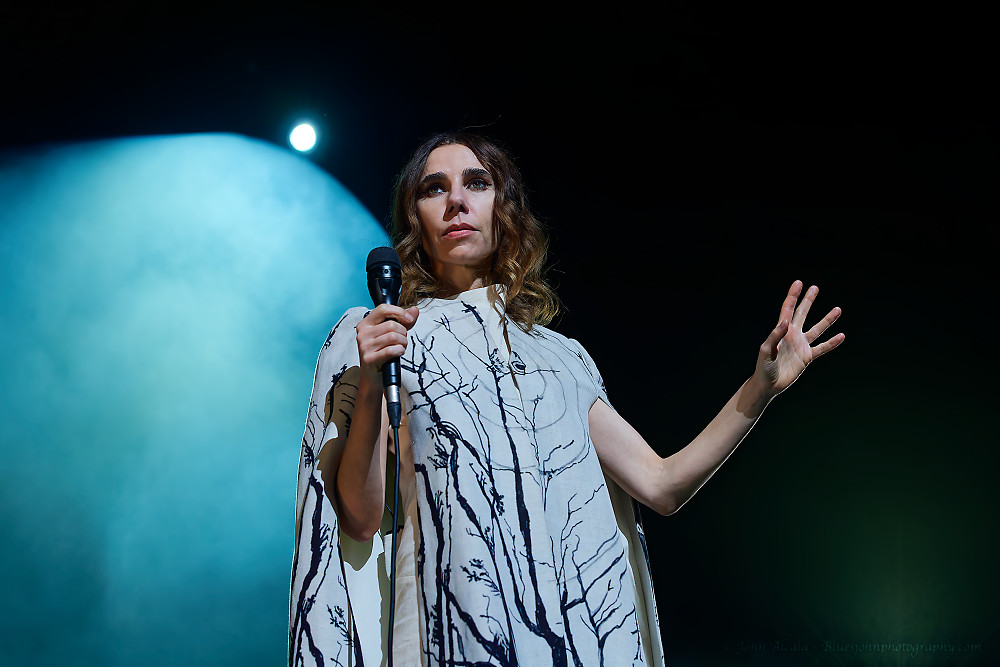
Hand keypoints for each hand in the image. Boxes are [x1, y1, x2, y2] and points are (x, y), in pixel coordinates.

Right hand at [355, 304, 418, 386]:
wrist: (373, 377)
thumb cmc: (382, 354)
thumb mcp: (392, 334)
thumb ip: (404, 321)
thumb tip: (414, 310)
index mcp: (366, 324)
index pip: (383, 309)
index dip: (399, 312)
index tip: (409, 319)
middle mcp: (363, 333)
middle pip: (391, 325)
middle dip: (403, 333)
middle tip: (402, 341)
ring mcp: (364, 346)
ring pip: (393, 337)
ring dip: (403, 343)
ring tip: (400, 348)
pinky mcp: (369, 359)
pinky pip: (391, 350)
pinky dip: (400, 351)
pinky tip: (398, 353)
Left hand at [754, 280, 843, 397]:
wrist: (769, 384)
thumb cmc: (763, 367)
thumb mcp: (766, 351)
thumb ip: (775, 336)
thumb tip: (786, 321)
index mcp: (781, 331)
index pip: (788, 309)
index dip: (793, 296)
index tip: (799, 283)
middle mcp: (792, 335)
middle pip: (802, 313)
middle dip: (808, 300)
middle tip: (815, 288)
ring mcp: (801, 345)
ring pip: (817, 329)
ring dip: (827, 320)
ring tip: (837, 309)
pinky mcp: (807, 357)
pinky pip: (822, 348)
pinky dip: (832, 343)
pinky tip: (841, 336)